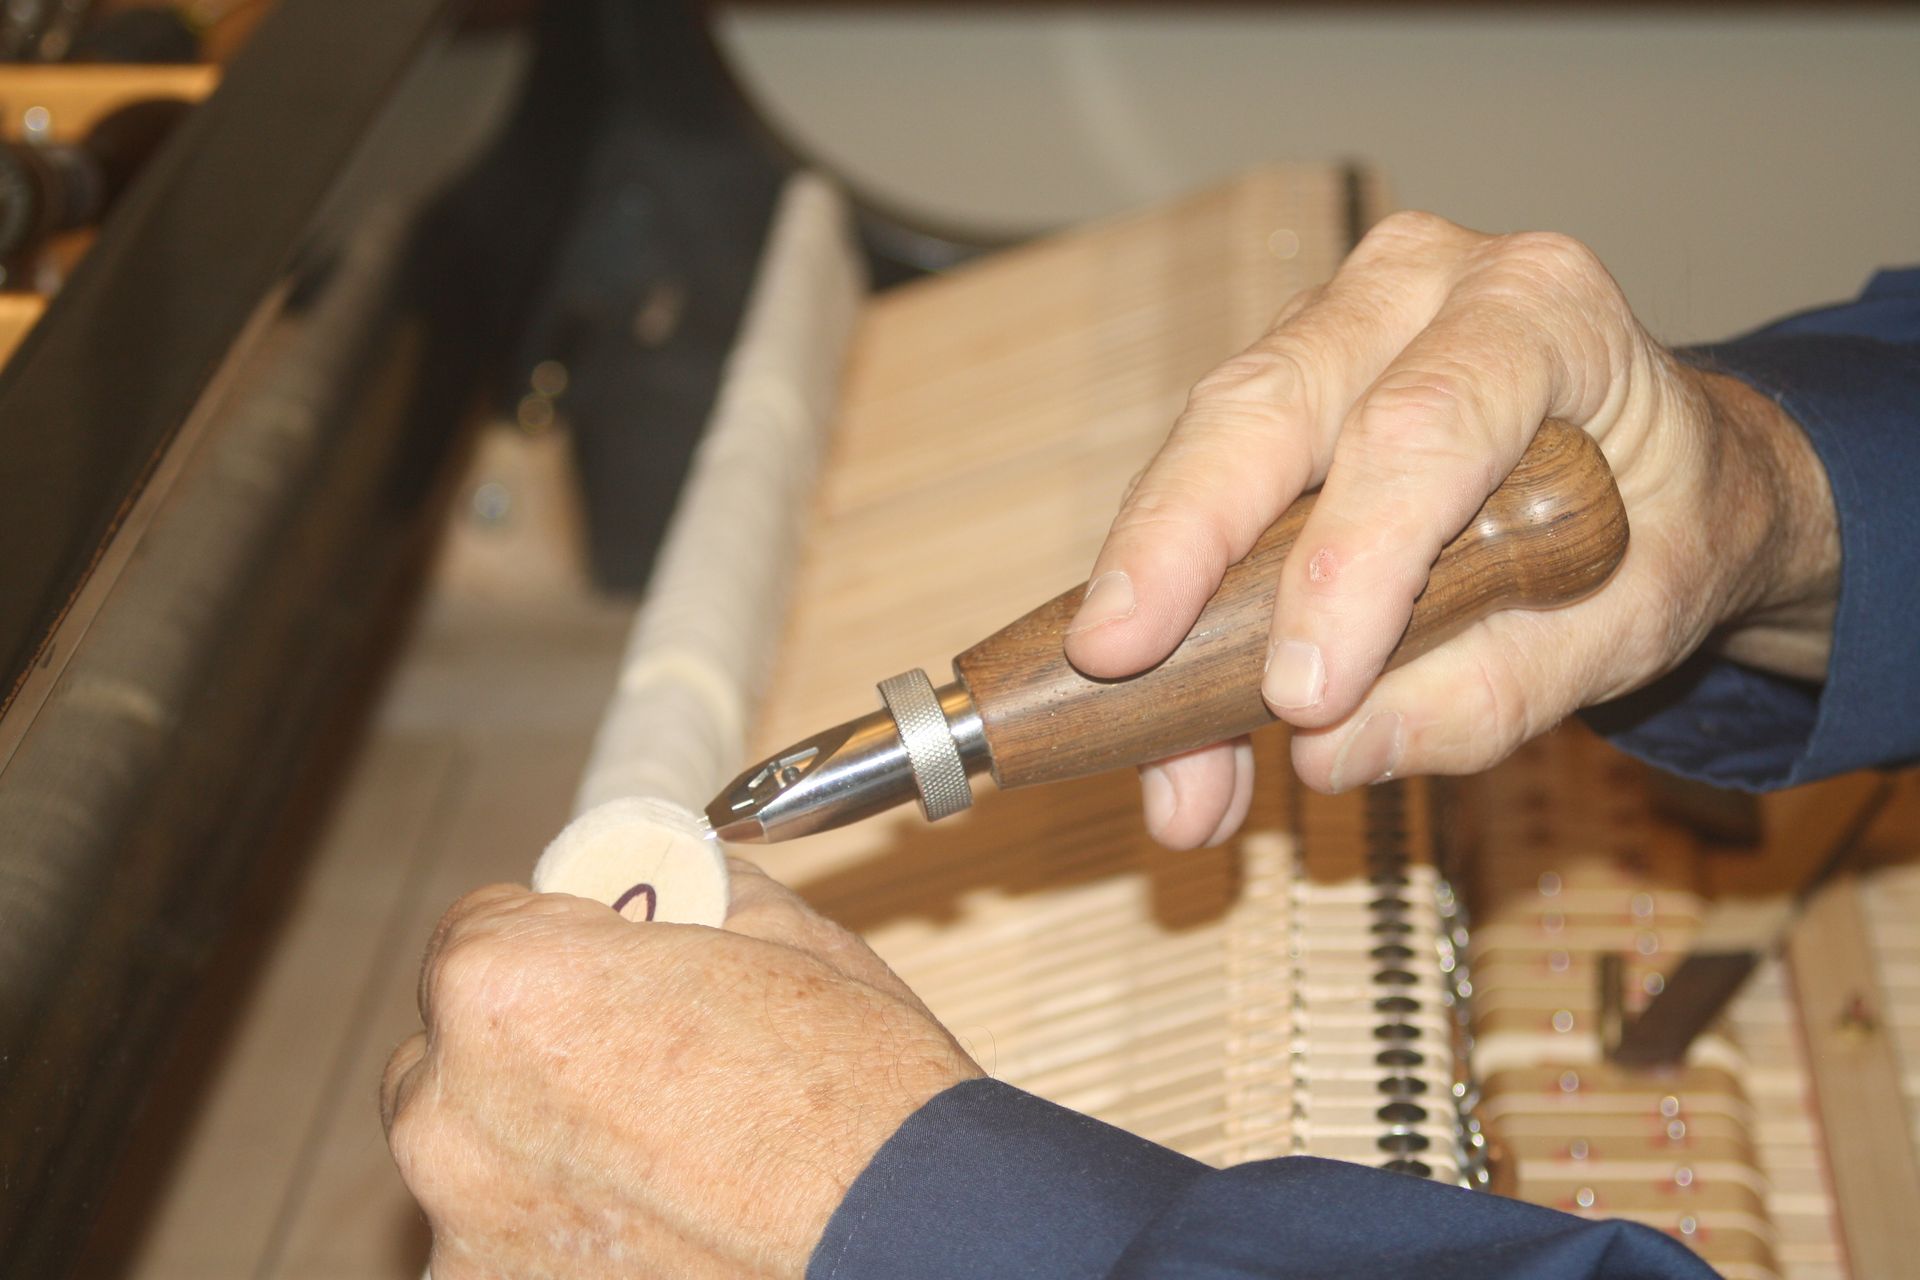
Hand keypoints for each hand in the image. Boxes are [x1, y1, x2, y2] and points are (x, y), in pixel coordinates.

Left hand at [381, 861, 979, 1277]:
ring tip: (655, 1164)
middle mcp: (452, 1114)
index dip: (553, 940)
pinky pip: (501, 1246)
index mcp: (507, 989)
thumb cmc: (860, 1101)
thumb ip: (693, 899)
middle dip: (525, 1053)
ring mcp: (465, 1231)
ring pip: (471, 1160)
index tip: (599, 967)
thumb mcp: (785, 938)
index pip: (474, 931)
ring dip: (531, 1151)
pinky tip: (652, 1231)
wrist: (914, 1238)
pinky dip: (554, 1240)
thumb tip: (683, 885)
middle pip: (451, 1054)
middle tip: (631, 1068)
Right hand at [1064, 211, 1837, 847]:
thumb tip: (1325, 751)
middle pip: (1271, 404)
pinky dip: (1171, 602)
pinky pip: (1198, 484)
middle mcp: (1423, 282)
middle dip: (1181, 543)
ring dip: (1158, 598)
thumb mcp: (1633, 625)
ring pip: (1210, 445)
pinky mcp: (1273, 385)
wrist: (1663, 469)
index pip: (1428, 426)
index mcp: (1544, 309)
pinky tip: (1161, 715)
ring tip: (1161, 760)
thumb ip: (1500, 688)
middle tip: (1114, 665)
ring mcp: (1331, 320)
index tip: (1301, 694)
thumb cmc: (1660, 522)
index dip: (1350, 558)